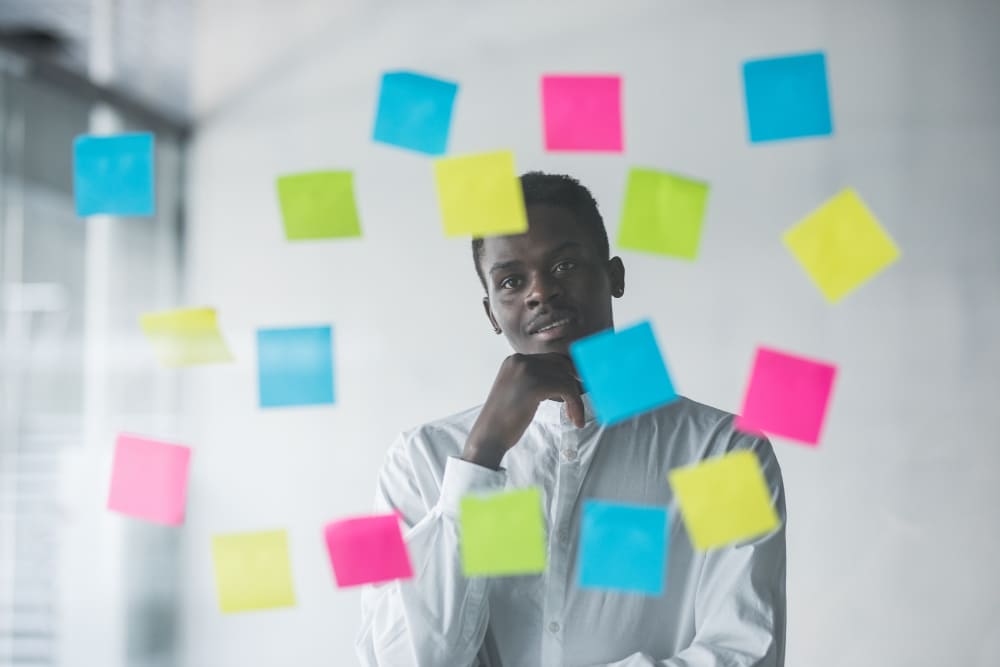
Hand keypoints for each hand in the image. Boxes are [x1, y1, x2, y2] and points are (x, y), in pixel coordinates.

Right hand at [462, 353, 584, 468]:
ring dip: (575, 398)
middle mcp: (520, 360)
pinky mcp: (535, 385)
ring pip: (566, 378)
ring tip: (574, 416)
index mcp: (514, 360)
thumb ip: (536, 379)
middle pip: (560, 365)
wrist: (489, 435)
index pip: (550, 359)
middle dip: (573, 382)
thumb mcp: (518, 390)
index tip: (576, 389)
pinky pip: (567, 389)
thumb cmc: (504, 418)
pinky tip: (575, 420)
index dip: (566, 374)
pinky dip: (575, 405)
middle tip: (577, 403)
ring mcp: (527, 371)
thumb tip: (565, 378)